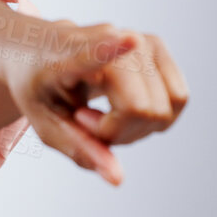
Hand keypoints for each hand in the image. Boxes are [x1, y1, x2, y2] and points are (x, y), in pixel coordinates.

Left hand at [2, 22, 187, 185]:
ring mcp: (136, 38)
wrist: (38, 50)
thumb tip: (118, 179)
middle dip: (119, 133)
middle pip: (142, 110)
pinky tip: (125, 106)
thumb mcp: (46, 125)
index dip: (110, 49)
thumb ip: (80, 149)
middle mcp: (105, 36)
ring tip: (103, 113)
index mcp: (63, 56)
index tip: (129, 40)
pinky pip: (178, 98)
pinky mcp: (157, 43)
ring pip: (165, 107)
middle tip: (85, 122)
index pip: (88, 54)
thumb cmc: (40, 88)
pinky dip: (155, 115)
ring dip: (138, 127)